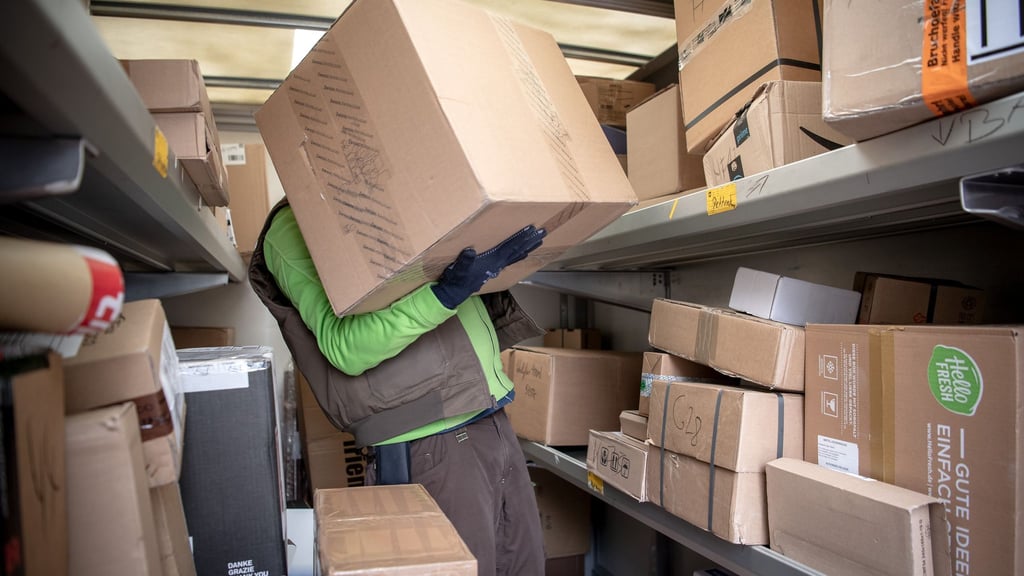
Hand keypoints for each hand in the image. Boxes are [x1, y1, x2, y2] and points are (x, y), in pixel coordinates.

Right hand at [431, 225, 546, 308]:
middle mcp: (498, 264)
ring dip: (528, 247)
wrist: (455, 293)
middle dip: (530, 241)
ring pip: (516, 255)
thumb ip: (465, 261)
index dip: (520, 238)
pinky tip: (523, 253)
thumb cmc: (457, 279)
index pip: (509, 247)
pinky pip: (510, 259)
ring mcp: (497, 267)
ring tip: (538, 239)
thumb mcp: (458, 269)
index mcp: (492, 261)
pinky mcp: (493, 268)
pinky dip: (519, 254)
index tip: (530, 230)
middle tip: (542, 232)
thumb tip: (470, 251)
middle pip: (518, 250)